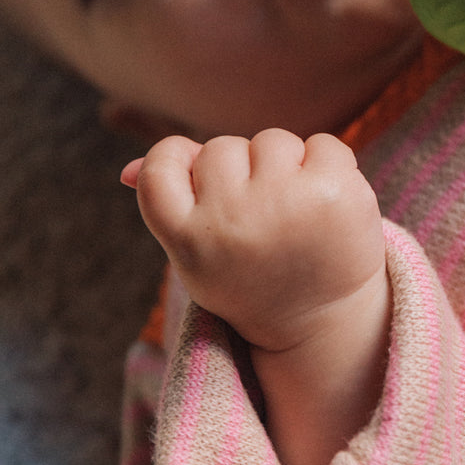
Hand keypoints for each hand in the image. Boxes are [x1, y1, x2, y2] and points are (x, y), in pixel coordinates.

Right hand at [121, 129, 385, 354]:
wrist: (324, 323)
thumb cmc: (253, 277)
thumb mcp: (199, 255)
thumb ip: (169, 206)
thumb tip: (129, 168)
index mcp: (189, 240)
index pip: (161, 167)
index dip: (176, 157)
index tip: (197, 175)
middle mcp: (233, 219)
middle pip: (221, 147)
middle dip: (242, 171)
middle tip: (261, 218)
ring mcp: (287, 202)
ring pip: (272, 141)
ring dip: (287, 166)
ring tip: (297, 212)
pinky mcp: (335, 191)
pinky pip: (323, 143)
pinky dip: (328, 164)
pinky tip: (329, 203)